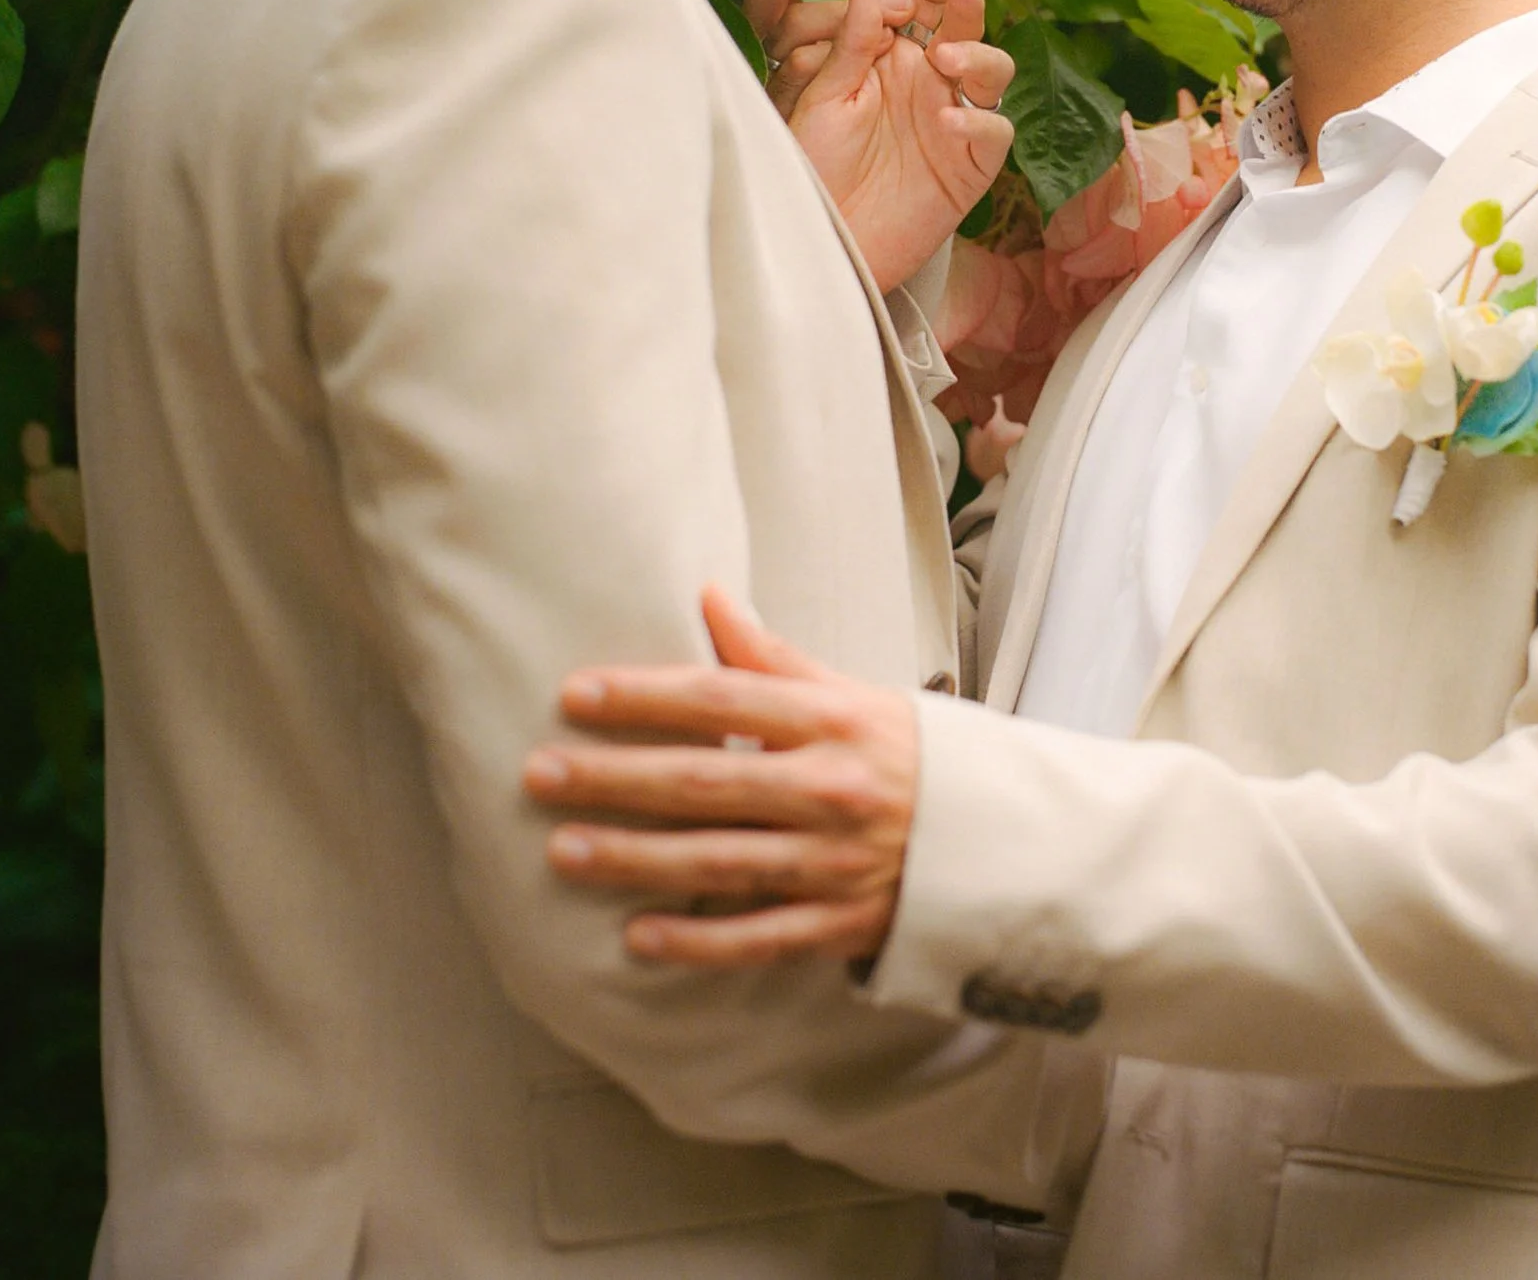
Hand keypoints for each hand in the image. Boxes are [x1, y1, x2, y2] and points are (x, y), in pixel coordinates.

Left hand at [522, 587, 918, 967]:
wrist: (999, 839)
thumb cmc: (908, 755)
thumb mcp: (852, 693)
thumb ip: (773, 657)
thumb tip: (707, 596)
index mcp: (833, 720)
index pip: (721, 700)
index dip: (644, 696)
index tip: (575, 694)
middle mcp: (830, 789)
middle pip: (705, 781)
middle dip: (614, 776)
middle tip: (538, 772)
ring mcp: (834, 862)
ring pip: (717, 861)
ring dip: (633, 857)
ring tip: (562, 849)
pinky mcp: (839, 925)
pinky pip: (757, 938)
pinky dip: (697, 943)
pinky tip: (634, 937)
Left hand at [774, 0, 1014, 290]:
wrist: (828, 242)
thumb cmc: (817, 168)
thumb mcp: (822, 101)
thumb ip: (850, 46)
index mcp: (888, 54)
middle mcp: (928, 76)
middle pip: (957, 17)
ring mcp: (955, 115)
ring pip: (991, 66)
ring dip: (974, 50)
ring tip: (942, 57)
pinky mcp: (973, 163)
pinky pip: (993, 131)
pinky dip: (975, 122)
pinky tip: (945, 123)